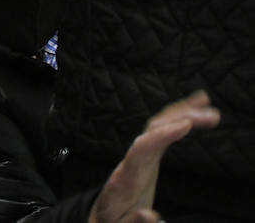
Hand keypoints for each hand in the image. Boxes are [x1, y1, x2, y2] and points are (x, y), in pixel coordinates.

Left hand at [88, 90, 219, 222]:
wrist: (103, 217)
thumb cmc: (113, 222)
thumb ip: (134, 221)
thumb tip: (149, 214)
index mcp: (125, 179)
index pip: (141, 150)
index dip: (161, 135)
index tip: (184, 124)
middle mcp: (131, 162)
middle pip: (152, 132)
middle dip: (179, 118)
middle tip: (210, 115)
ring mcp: (137, 157)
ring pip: (156, 127)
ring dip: (179, 113)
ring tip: (205, 103)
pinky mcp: (146, 157)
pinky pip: (160, 133)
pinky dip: (175, 119)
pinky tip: (192, 110)